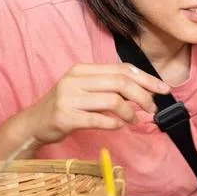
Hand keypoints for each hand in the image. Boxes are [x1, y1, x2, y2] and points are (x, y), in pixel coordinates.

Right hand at [23, 63, 168, 144]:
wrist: (33, 124)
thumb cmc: (66, 106)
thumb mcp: (85, 89)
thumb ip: (110, 86)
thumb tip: (145, 90)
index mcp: (82, 70)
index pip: (122, 69)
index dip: (146, 79)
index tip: (164, 89)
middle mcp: (75, 80)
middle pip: (120, 83)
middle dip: (143, 96)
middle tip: (153, 108)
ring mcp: (69, 98)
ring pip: (113, 100)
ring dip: (130, 112)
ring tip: (134, 120)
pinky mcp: (65, 117)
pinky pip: (99, 120)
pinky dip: (114, 124)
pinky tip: (119, 126)